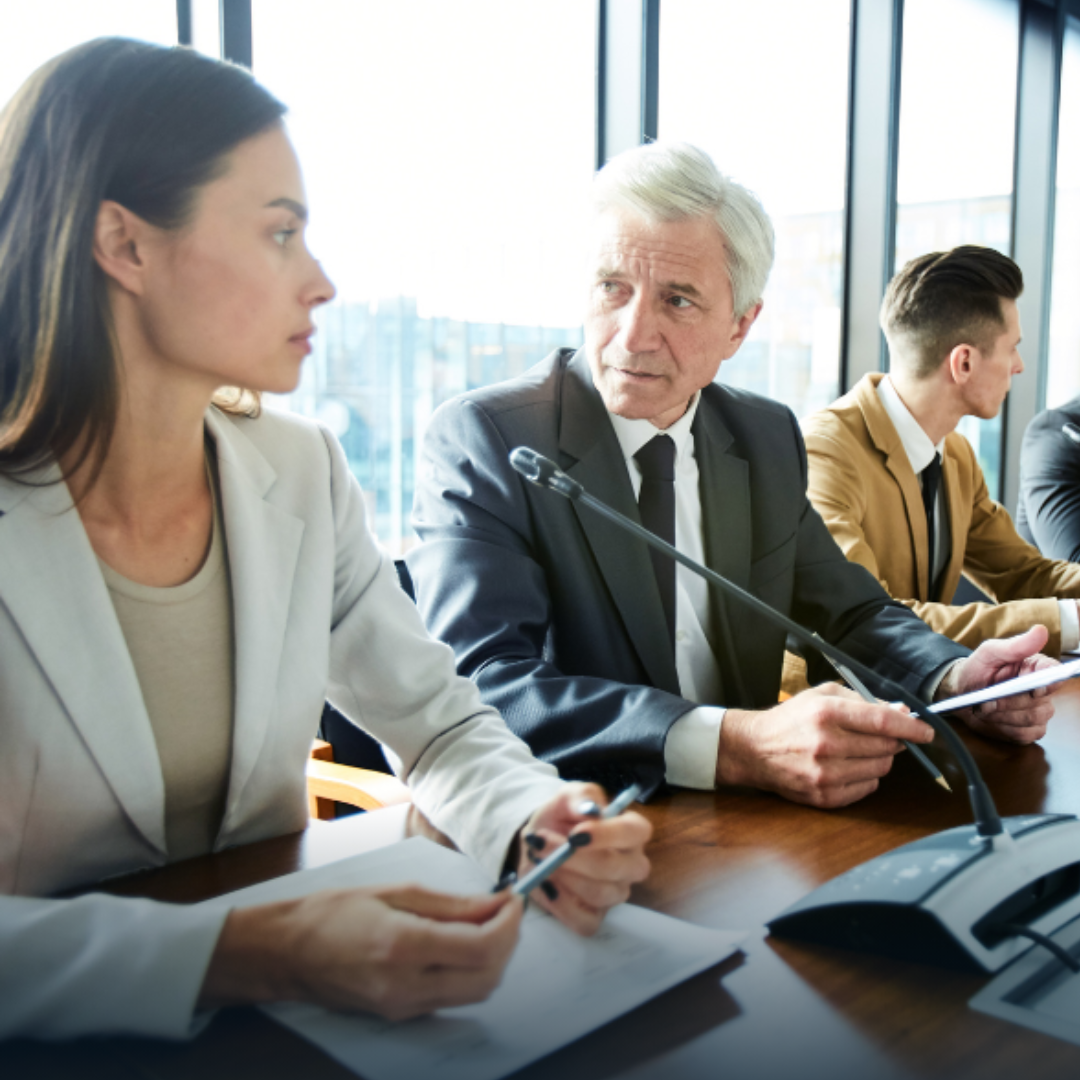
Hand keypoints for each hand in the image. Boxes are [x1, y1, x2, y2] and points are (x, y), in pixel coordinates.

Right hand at [200, 884, 522, 1020]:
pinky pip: (452, 997)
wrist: (287, 952)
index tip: (512, 900)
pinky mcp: (400, 1014)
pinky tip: (462, 944)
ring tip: (487, 924)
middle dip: (508, 942)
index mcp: (403, 945)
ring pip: (475, 993)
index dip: (509, 923)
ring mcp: (403, 1006)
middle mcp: (406, 984)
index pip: (482, 946)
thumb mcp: (395, 891)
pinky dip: (470, 972)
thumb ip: (450, 904)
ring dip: (494, 960)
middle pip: (487, 977)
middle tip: (505, 911)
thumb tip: (493, 904)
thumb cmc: (332, 913)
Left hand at [514, 783, 651, 935]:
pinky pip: (584, 921)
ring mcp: (615, 893)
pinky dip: (559, 904)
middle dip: (573, 858)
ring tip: (540, 859)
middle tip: (540, 843)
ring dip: (562, 876)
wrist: (537, 842)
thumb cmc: (560, 817)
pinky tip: (545, 884)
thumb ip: (580, 796)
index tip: (575, 834)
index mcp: (631, 831)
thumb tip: (590, 809)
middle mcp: (630, 865)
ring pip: (598, 894)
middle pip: (613, 868)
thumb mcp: (567, 797)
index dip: (607, 835)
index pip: (634, 833)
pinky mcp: (596, 917)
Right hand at [718, 682, 934, 807]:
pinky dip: (866, 778)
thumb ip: (862, 700)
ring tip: (858, 750)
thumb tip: (900, 712)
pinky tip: (848, 767)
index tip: (926, 730)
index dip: (911, 727)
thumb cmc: (791, 719)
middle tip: (883, 736)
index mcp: (826, 714)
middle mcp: (827, 745)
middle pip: (886, 747)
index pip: (883, 722)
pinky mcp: (824, 797)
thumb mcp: (821, 696)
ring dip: (878, 759)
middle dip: (892, 741)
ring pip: (880, 769)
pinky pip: (867, 789)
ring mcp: (825, 775)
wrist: (754, 749)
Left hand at [935, 624, 1056, 743]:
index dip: (1046, 685)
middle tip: (987, 699)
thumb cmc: (978, 668)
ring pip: (1031, 720)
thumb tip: (1041, 631)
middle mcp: (1042, 691)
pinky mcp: (1029, 729)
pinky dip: (1004, 728)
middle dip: (1009, 703)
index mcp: (1036, 667)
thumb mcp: (990, 652)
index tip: (1032, 690)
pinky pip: (1023, 734)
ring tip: (985, 707)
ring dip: (1003, 716)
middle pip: (1040, 704)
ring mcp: (1038, 712)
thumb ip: (1015, 645)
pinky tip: (992, 719)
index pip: (1055, 676)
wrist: (962, 692)